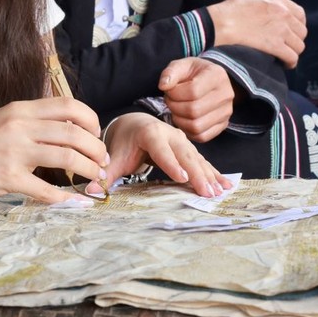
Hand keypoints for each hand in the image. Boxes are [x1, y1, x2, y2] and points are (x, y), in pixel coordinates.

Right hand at [0, 97, 107, 203]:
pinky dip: (65, 198)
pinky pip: (45, 189)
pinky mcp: (7, 177)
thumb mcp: (5, 121)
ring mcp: (13, 151)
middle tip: (103, 161)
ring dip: (88, 169)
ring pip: (66, 156)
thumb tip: (69, 130)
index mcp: (21, 109)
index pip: (69, 105)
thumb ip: (33, 121)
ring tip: (95, 178)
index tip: (96, 135)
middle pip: (73, 132)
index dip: (91, 120)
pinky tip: (74, 202)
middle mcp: (19, 125)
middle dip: (96, 148)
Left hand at [86, 113, 231, 197]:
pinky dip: (214, 173)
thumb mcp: (114, 155)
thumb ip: (105, 173)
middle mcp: (169, 134)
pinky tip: (227, 185)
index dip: (171, 163)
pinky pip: (203, 161)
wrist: (134, 124)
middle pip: (184, 154)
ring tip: (220, 191)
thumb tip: (90, 190)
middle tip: (207, 192)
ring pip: (197, 158)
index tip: (182, 177)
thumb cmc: (125, 141)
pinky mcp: (188, 148)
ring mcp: (181, 140)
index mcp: (149, 133)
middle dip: (197, 174)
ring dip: (209, 175)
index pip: (161, 149)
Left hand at [157, 57, 233, 142]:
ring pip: (196, 126)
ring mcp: (226, 112)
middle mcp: (226, 95)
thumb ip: (171, 73)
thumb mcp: (182, 65)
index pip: (193, 91)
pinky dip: (187, 130)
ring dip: (179, 120)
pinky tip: (182, 119)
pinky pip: (202, 136)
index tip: (168, 90)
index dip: (174, 93)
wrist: (211, 80)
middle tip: (170, 100)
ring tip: (175, 109)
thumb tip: (163, 86)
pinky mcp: (223, 125)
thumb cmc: (194, 73)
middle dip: (174, 106)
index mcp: (217, 75)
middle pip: (194, 110)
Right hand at [207, 0, 305, 67]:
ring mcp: (281, 30)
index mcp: (277, 0)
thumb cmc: (230, 11)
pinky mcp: (275, 45)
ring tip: (284, 57)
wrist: (220, 23)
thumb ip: (269, 4)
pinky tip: (284, 64)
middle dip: (295, 40)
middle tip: (285, 46)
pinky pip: (292, 57)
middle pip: (301, 31)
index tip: (290, 33)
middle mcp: (283, 13)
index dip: (297, 25)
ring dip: (293, 52)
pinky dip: (290, 63)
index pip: (300, 14)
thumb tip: (274, 14)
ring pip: (299, 46)